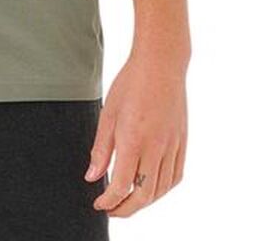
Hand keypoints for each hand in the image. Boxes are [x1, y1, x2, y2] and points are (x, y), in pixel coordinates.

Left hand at [84, 49, 186, 216]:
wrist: (161, 63)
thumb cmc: (131, 82)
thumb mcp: (108, 112)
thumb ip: (101, 148)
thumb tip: (92, 177)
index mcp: (134, 139)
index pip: (122, 185)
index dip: (109, 201)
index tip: (100, 204)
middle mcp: (156, 147)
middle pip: (144, 195)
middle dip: (126, 209)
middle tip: (112, 210)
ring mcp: (172, 145)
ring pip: (161, 189)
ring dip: (144, 202)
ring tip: (129, 201)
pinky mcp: (182, 142)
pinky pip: (176, 176)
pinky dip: (163, 189)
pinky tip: (152, 187)